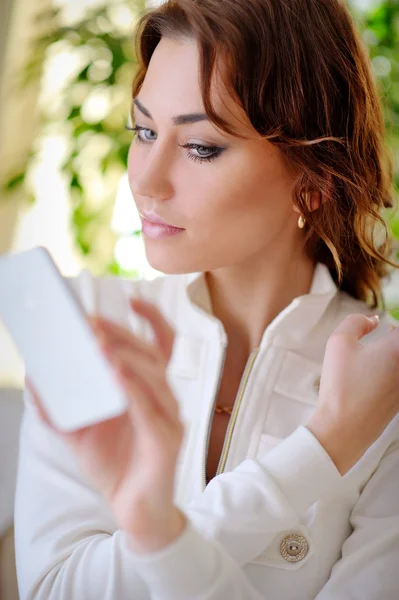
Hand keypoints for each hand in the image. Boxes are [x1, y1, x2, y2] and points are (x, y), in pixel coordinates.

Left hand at [26, 297, 186, 548]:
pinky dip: (135, 389)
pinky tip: (116, 377)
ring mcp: (169, 418)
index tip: (133, 299)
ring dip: (129, 357)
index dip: (152, 320)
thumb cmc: (114, 465)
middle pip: (151, 354)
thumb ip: (59, 407)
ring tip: (101, 346)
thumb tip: (34, 378)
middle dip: (123, 335)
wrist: (134, 511)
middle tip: (94, 324)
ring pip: (155, 376)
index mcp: (148, 390)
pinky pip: (152, 408)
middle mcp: (163, 398)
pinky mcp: (167, 440)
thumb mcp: (79, 432)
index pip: (159, 346)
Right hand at [307, 314, 398, 474]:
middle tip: (389, 332)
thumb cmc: (341, 385)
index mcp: (398, 349)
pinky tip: (377, 371)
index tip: (386, 326)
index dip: (394, 326)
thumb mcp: (339, 342)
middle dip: (395, 339)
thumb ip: (356, 321)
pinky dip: (392, 371)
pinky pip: (398, 379)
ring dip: (394, 355)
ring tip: (383, 349)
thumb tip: (373, 321)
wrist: (344, 427)